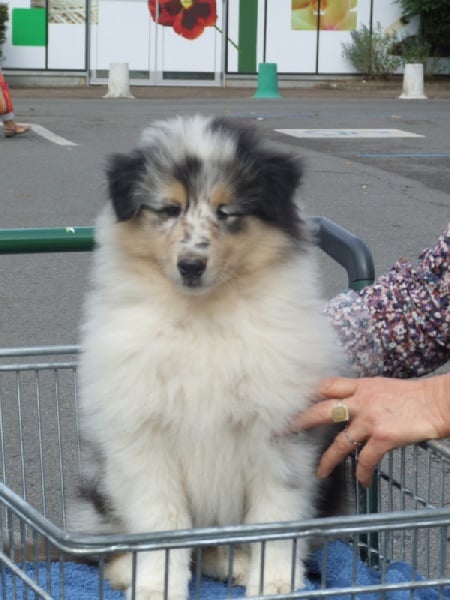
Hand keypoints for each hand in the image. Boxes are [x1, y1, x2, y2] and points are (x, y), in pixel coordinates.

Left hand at [290, 374, 449, 486]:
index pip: (327, 386)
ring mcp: (370, 418)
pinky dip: (363, 472)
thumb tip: (349, 402)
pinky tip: (363, 481)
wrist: (437, 402)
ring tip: (319, 473)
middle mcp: (361, 400)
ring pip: (340, 442)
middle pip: (322, 410)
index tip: (292, 402)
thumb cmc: (414, 395)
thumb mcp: (382, 387)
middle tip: (283, 431)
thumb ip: (363, 394)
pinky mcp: (382, 436)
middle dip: (301, 421)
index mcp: (360, 386)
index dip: (307, 394)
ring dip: (327, 459)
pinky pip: (366, 459)